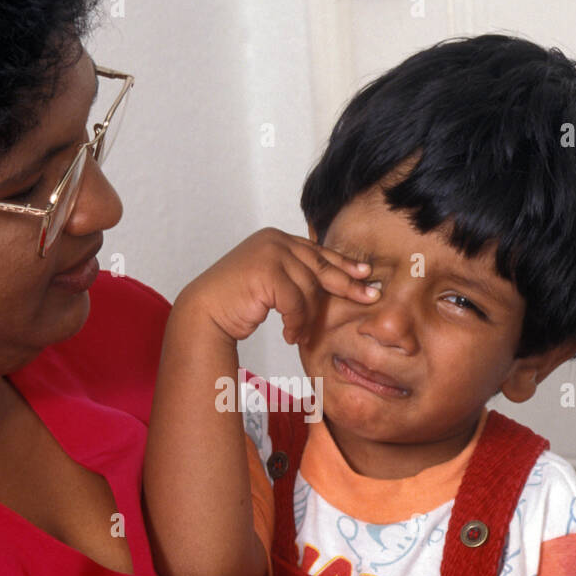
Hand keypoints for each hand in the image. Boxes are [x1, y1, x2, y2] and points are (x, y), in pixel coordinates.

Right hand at [178, 227, 378, 344]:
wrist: (204, 313)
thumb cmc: (236, 302)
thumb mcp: (271, 281)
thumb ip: (294, 274)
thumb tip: (331, 280)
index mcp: (277, 239)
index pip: (318, 252)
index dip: (343, 264)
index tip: (365, 275)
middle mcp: (275, 241)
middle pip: (321, 265)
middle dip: (348, 283)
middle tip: (370, 296)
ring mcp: (270, 253)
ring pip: (309, 288)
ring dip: (308, 317)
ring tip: (302, 334)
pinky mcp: (266, 271)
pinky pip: (296, 301)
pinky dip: (296, 322)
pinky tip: (291, 336)